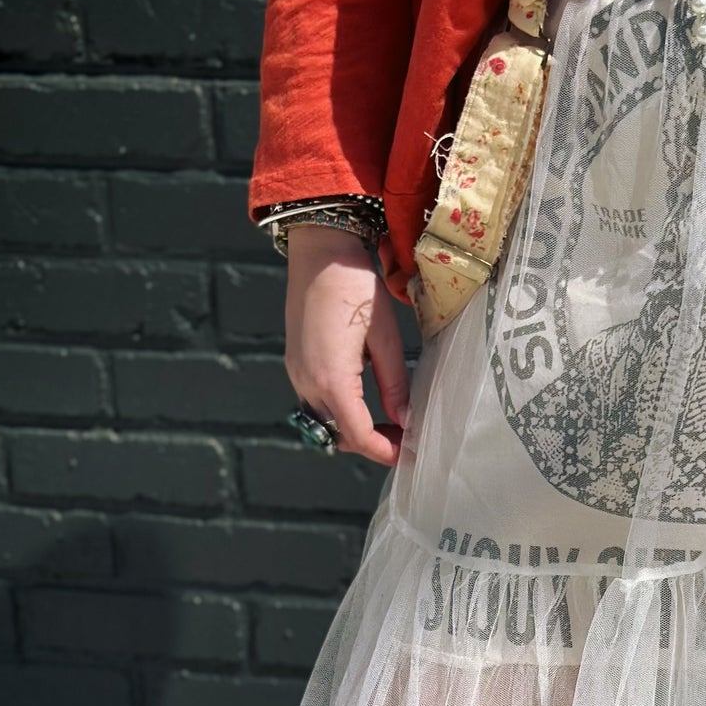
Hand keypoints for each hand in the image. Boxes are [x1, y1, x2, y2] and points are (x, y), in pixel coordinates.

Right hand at [283, 224, 409, 465]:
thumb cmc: (355, 286)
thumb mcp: (384, 336)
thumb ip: (395, 384)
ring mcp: (297, 373)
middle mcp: (307, 382)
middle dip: (372, 443)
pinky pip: (316, 402)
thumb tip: (407, 419)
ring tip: (389, 422)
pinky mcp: (295, 363)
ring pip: (325, 422)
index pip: (358, 435)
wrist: (319, 250)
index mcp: (331, 378)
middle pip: (339, 434)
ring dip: (354, 429)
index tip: (410, 454)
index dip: (385, 451)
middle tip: (405, 439)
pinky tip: (365, 401)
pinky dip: (340, 412)